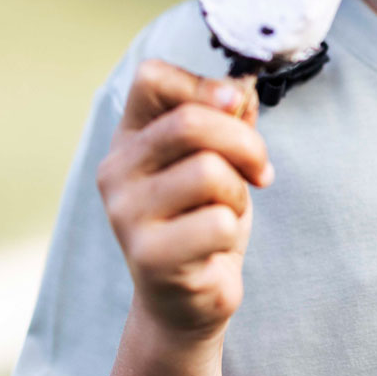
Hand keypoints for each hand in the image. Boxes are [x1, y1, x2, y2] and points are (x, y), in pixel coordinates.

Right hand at [96, 60, 272, 341]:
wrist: (188, 298)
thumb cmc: (203, 219)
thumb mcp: (217, 159)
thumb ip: (226, 117)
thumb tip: (243, 85)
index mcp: (130, 137)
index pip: (152, 77)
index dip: (203, 84)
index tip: (236, 106)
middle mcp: (116, 171)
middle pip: (190, 123)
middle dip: (244, 142)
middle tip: (260, 170)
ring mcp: (126, 215)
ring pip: (209, 172)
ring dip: (238, 194)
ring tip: (227, 213)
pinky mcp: (149, 256)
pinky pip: (217, 221)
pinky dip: (232, 230)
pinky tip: (216, 246)